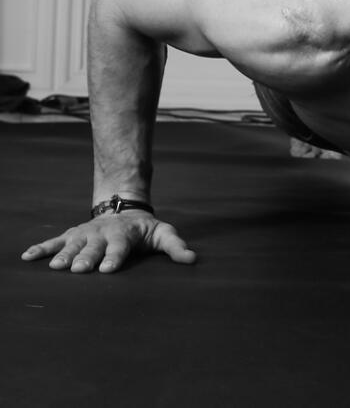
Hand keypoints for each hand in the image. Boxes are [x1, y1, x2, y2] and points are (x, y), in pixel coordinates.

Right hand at [21, 211, 195, 272]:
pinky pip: (54, 240)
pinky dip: (41, 248)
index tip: (107, 269)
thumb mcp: (164, 234)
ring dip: (63, 255)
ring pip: (72, 244)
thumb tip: (192, 259)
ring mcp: (85, 234)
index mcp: (124, 235)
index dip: (114, 257)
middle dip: (86, 258)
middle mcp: (102, 234)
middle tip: (77, 270)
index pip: (120, 248)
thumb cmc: (145, 230)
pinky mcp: (73, 234)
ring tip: (55, 267)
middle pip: (93, 247)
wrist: (125, 209)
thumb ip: (176, 247)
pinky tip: (26, 257)